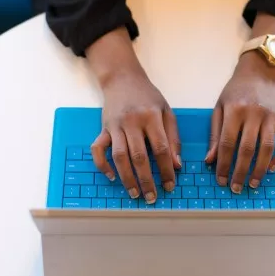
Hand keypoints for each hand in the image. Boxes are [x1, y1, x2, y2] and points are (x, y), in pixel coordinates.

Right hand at [86, 28, 180, 203]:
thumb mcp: (167, 111)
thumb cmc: (148, 96)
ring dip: (127, 177)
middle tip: (152, 197)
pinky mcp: (103, 128)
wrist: (122, 78)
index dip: (166, 169)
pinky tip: (111, 177)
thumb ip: (173, 137)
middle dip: (146, 180)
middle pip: (139, 156)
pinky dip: (102, 164)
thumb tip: (177, 165)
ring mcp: (115, 125)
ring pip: (119, 156)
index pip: (161, 148)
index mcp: (152, 117)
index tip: (170, 185)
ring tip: (134, 194)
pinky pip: (97, 149)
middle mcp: (132, 122)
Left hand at [205, 51, 274, 192]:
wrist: (258, 73)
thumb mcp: (219, 107)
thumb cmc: (235, 91)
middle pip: (247, 149)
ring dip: (260, 169)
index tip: (221, 179)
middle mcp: (253, 114)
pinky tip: (272, 167)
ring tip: (253, 183)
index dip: (223, 164)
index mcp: (234, 110)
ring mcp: (271, 116)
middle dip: (240, 171)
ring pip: (267, 148)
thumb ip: (214, 134)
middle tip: (236, 187)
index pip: (227, 143)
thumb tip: (210, 160)